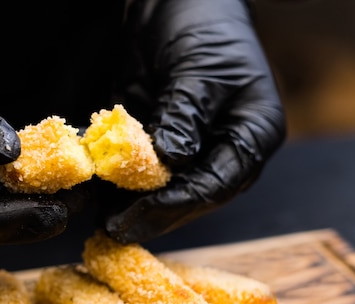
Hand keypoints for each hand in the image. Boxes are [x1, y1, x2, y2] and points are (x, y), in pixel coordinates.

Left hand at [105, 0, 285, 242]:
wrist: (179, 1)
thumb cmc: (204, 26)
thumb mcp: (197, 71)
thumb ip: (184, 117)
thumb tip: (170, 161)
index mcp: (252, 133)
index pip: (217, 183)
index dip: (178, 203)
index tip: (141, 215)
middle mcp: (226, 149)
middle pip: (193, 196)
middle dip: (154, 214)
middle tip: (117, 230)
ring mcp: (194, 147)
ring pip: (167, 189)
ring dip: (136, 207)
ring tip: (105, 224)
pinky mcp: (163, 140)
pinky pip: (144, 171)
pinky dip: (123, 185)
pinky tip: (101, 199)